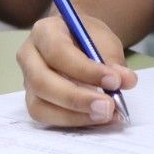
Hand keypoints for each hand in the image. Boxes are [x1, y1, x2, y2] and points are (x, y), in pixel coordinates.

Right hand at [16, 14, 137, 126]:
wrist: (77, 41)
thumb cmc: (87, 37)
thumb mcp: (103, 40)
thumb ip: (113, 60)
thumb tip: (126, 80)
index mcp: (44, 31)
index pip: (58, 52)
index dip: (86, 70)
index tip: (114, 81)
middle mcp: (29, 57)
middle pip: (43, 82)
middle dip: (77, 98)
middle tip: (108, 106)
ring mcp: (28, 82)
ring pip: (40, 106)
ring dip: (75, 115)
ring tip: (105, 115)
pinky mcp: (34, 101)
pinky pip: (47, 117)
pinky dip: (73, 121)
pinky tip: (96, 119)